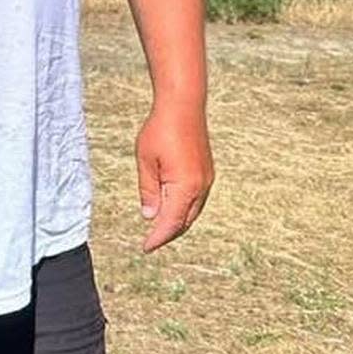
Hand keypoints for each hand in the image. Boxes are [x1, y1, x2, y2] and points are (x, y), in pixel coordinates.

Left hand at [135, 103, 213, 252]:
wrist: (183, 105)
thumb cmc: (160, 130)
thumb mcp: (146, 161)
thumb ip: (148, 191)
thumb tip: (150, 217)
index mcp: (186, 186)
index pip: (170, 223)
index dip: (157, 238)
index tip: (145, 248)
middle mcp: (201, 186)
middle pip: (184, 221)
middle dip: (168, 234)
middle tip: (150, 242)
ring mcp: (207, 179)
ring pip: (192, 211)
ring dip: (177, 222)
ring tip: (159, 229)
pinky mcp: (207, 172)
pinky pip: (196, 199)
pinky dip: (184, 208)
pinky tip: (172, 207)